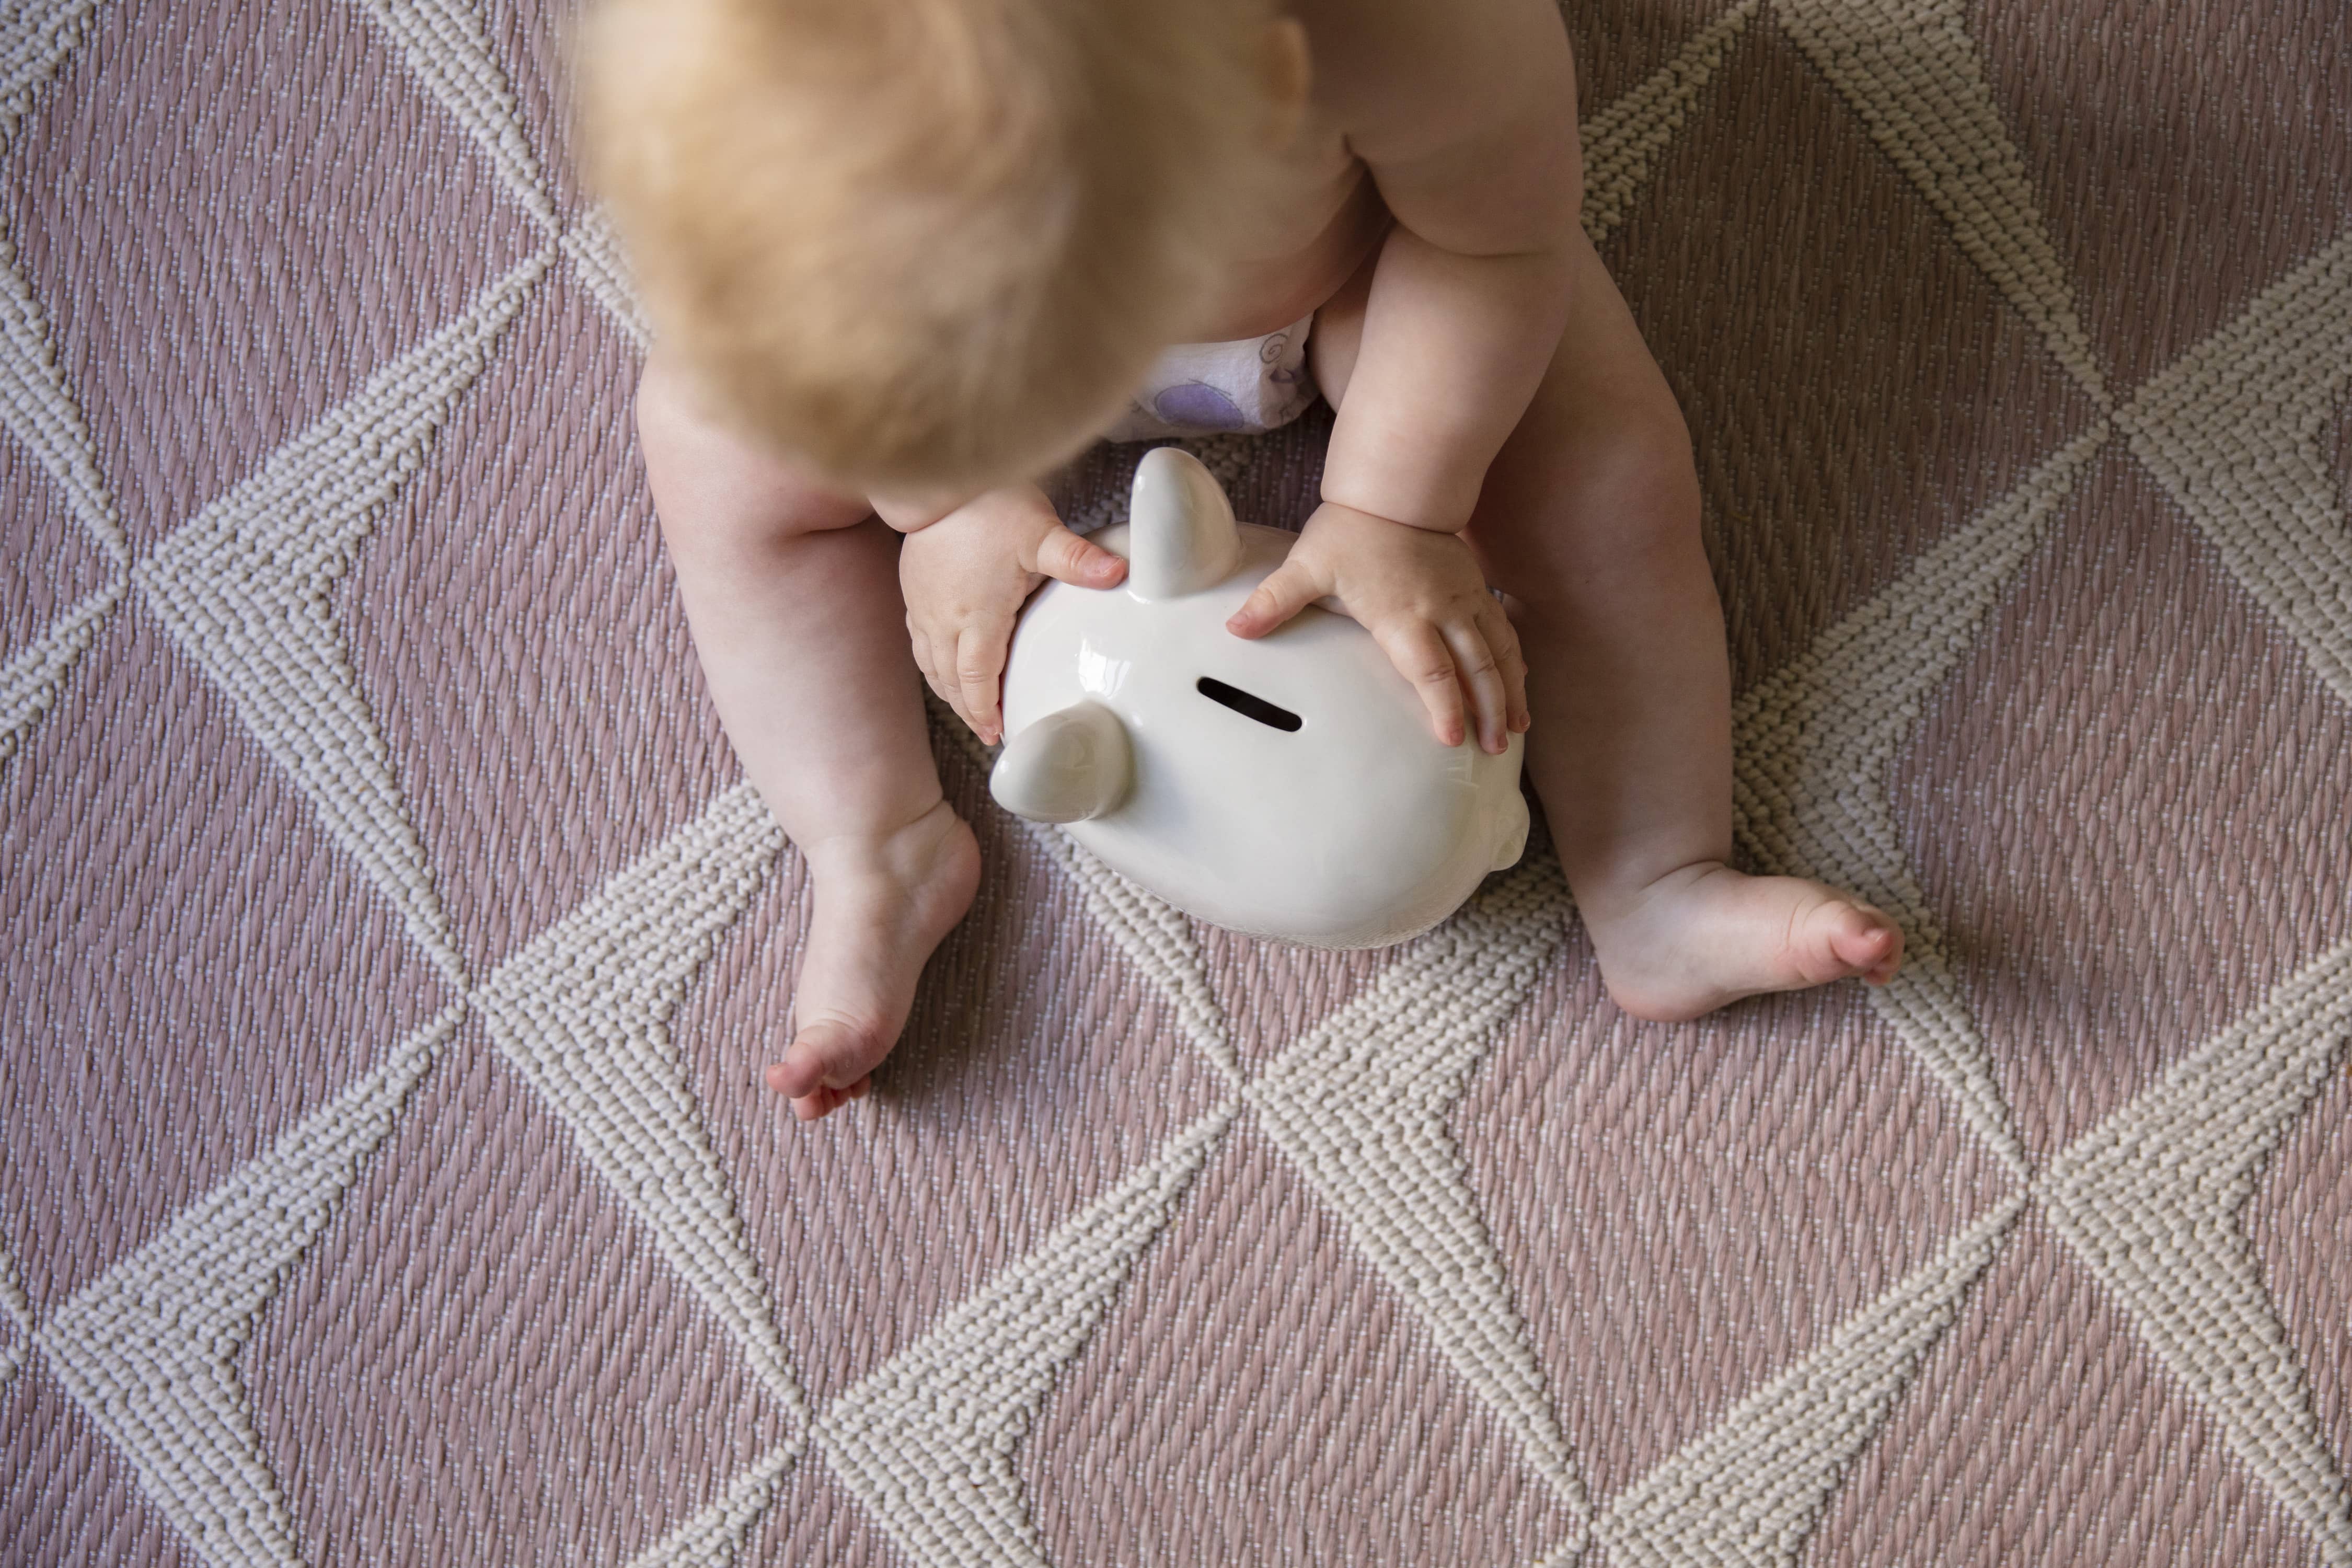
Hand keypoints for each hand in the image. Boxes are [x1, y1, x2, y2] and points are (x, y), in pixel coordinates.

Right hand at [898, 486, 1125, 743]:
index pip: (977, 679)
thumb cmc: (990, 504)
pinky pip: (918, 640)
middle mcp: (943, 618)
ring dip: (949, 691)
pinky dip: (932, 663)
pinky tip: (943, 667)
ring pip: (931, 664)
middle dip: (969, 710)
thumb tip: (1121, 575)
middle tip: (988, 732)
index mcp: (977, 616)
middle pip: (951, 681)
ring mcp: (924, 606)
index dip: (985, 711)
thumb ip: (1078, 560)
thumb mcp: (1042, 532)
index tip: (996, 734)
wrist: (939, 477)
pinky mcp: (913, 590)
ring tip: (968, 709)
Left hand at [1226, 501, 1528, 751]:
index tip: (1452, 738)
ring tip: (1516, 727)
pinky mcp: (1475, 587)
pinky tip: (1518, 684)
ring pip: (1498, 650)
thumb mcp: (1306, 565)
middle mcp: (1442, 609)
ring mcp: (1465, 598)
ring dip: (1510, 690)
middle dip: (1489, 710)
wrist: (1394, 487)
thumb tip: (1234, 629)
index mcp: (1402, 614)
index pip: (1430, 669)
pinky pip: (1502, 629)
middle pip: (1476, 667)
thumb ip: (1273, 601)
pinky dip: (1513, 659)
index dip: (1444, 706)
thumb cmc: (1348, 530)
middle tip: (1494, 748)